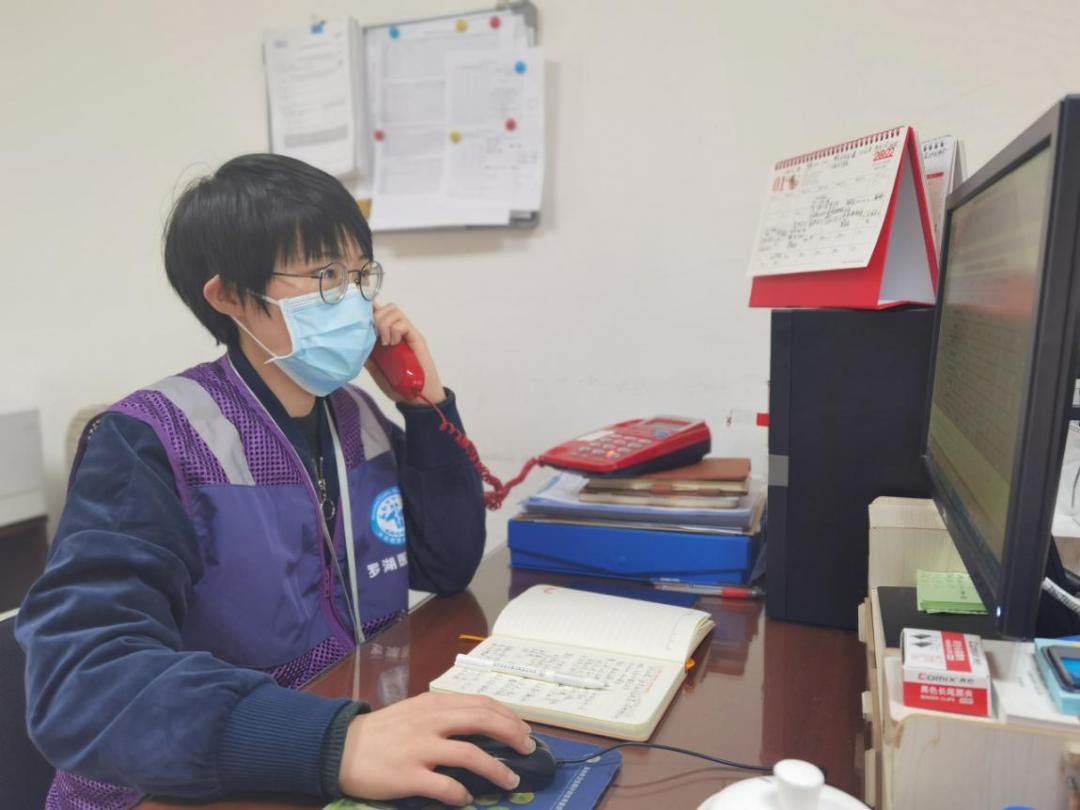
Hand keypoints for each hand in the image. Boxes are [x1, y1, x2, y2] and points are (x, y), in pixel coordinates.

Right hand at [338, 693, 534, 804]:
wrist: (340, 748)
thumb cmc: (382, 731)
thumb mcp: (415, 712)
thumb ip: (445, 715)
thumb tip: (481, 725)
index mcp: (434, 704)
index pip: (482, 704)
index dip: (509, 717)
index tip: (524, 730)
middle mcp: (431, 722)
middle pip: (483, 721)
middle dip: (513, 735)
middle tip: (528, 750)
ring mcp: (420, 748)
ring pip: (471, 755)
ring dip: (497, 770)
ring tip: (510, 782)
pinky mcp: (409, 776)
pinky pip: (445, 786)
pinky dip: (461, 794)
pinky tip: (466, 799)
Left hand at [365, 302, 446, 403]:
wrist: (417, 397)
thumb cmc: (399, 386)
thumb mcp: (376, 371)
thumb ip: (368, 357)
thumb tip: (353, 346)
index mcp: (388, 337)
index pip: (379, 313)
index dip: (369, 311)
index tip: (360, 321)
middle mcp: (398, 332)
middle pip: (386, 307)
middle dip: (375, 318)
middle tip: (374, 336)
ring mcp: (408, 334)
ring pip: (394, 310)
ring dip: (384, 324)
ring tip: (384, 342)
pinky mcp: (416, 339)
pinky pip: (403, 324)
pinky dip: (394, 331)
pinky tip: (392, 345)